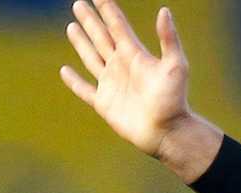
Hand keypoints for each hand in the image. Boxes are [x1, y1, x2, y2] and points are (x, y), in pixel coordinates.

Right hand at [59, 1, 221, 181]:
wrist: (168, 132)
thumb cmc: (174, 100)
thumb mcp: (175, 66)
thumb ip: (169, 39)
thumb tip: (164, 10)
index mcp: (135, 55)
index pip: (118, 26)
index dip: (108, 10)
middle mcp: (122, 67)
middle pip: (101, 37)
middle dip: (90, 20)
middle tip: (78, 3)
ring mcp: (111, 84)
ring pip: (92, 57)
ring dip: (81, 42)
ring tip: (72, 26)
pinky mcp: (104, 103)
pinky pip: (84, 89)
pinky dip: (74, 81)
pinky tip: (64, 70)